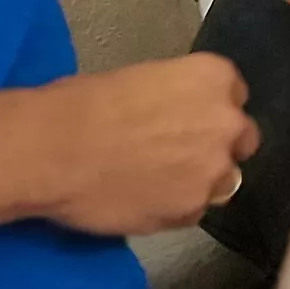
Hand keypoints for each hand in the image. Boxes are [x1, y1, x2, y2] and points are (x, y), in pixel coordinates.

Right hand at [28, 54, 258, 236]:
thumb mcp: (141, 79)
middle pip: (240, 138)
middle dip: (215, 145)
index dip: (208, 110)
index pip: (234, 95)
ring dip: (200, 180)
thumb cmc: (81, 103)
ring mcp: (214, 170)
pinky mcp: (192, 210)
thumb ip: (177, 99)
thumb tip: (176, 116)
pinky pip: (194, 210)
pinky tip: (141, 201)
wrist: (50, 150)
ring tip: (155, 182)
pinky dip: (175, 208)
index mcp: (214, 78)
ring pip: (224, 180)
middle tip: (176, 153)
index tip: (186, 119)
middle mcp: (227, 122)